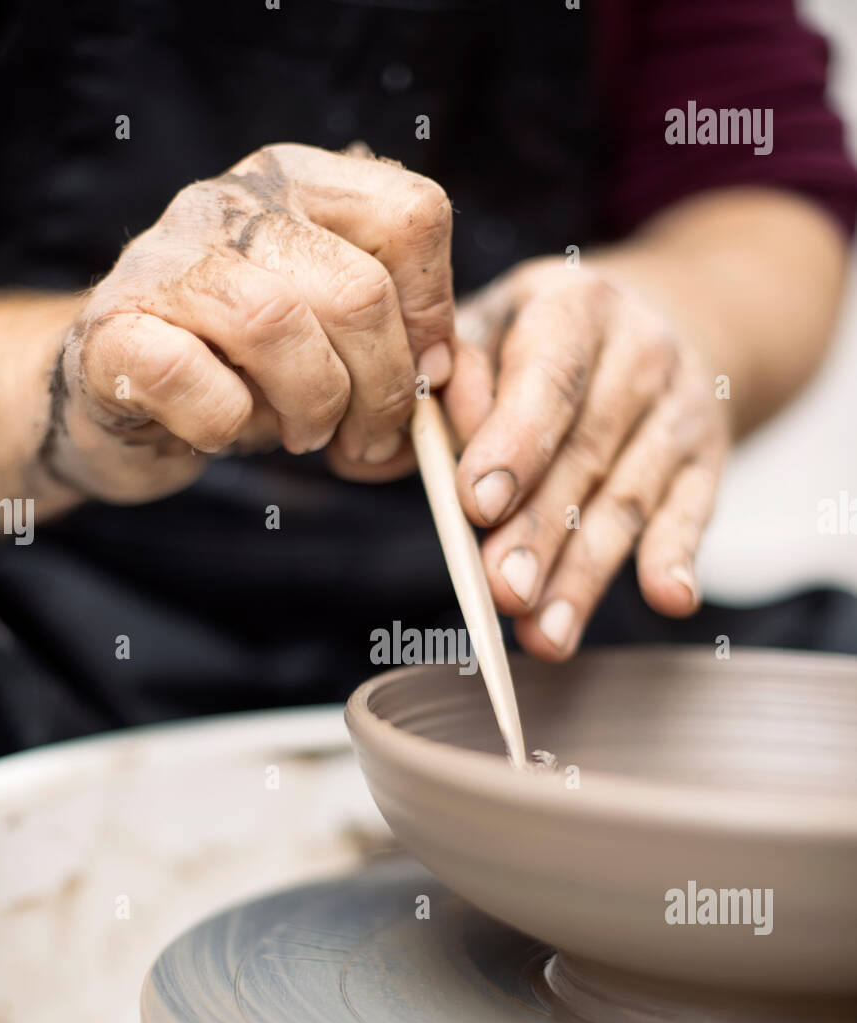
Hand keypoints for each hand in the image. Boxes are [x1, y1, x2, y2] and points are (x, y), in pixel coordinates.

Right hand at [45, 145, 452, 500]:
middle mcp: (232, 200)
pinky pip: (191, 378)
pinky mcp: (113, 329)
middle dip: (384, 391)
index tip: (425, 376)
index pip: (414, 214)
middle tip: (369, 441)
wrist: (120, 395)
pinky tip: (223, 432)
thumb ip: (406, 350)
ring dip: (312, 407)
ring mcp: (164, 257)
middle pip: (358, 290)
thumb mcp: (339, 345)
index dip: (434, 313)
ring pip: (277, 324)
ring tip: (304, 435)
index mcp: (301, 183)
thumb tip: (450, 380)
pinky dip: (226, 426)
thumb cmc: (247, 369)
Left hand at [443, 257, 728, 658]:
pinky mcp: (706, 461)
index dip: (515, 442)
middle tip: (502, 592)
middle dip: (541, 532)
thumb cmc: (537, 342)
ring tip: (545, 636)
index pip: (547, 377)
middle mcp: (638, 350)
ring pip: (628, 501)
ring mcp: (679, 409)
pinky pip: (692, 513)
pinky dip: (678, 558)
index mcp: (571, 306)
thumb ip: (444, 386)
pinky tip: (669, 598)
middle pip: (585, 454)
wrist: (654, 321)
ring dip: (586, 575)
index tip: (477, 504)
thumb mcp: (488, 331)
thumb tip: (396, 449)